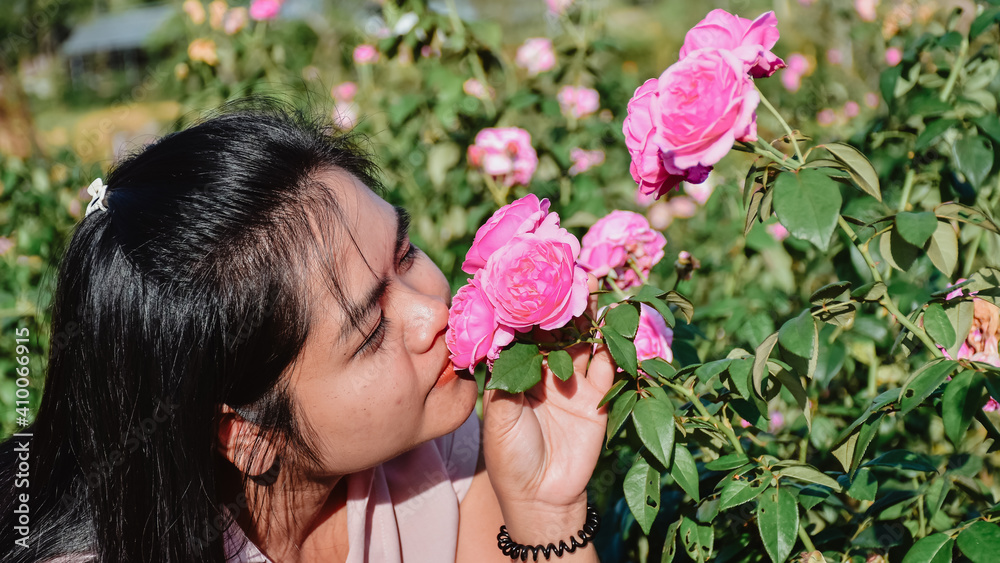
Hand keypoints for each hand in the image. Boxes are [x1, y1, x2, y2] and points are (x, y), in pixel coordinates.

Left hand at [481, 275, 614, 542]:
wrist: (542, 497)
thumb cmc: (510, 457)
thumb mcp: (499, 417)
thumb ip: (506, 380)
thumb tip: (505, 341)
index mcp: (518, 371)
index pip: (526, 331)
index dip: (531, 306)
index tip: (534, 278)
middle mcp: (547, 371)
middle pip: (558, 330)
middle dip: (565, 302)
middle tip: (572, 269)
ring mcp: (574, 383)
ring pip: (584, 342)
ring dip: (590, 316)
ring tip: (595, 284)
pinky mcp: (598, 399)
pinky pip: (608, 368)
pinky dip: (614, 347)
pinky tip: (617, 324)